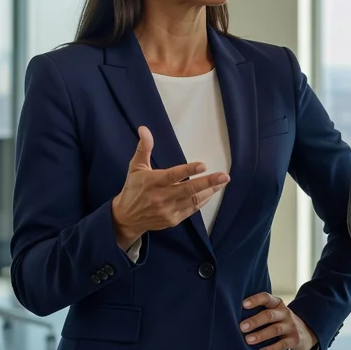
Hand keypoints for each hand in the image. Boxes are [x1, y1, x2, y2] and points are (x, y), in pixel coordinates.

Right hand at [111, 126, 229, 249]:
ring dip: (210, 191)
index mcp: (153, 182)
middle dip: (208, 182)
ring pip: (193, 200)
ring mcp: (168, 210)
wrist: (126, 218)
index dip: (188, 171)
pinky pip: (191, 210)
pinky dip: (202, 201)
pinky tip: (210, 193)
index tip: (203, 165)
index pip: (173, 176)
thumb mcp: (135, 167)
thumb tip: (144, 129)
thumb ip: (143, 148)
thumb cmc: (133, 189)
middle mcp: (161, 197)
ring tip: (222, 183)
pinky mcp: (173, 220)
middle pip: (188, 189)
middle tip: (224, 176)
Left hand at [239, 293, 317, 349]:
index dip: (255, 300)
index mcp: (277, 303)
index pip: (266, 298)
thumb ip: (260, 311)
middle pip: (269, 315)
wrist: (304, 332)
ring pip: (275, 329)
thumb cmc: (279, 321)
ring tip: (248, 340)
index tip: (243, 304)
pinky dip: (271, 349)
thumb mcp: (273, 312)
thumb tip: (234, 316)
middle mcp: (285, 313)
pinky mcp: (294, 339)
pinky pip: (282, 344)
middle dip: (255, 321)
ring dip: (261, 335)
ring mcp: (291, 326)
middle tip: (241, 327)